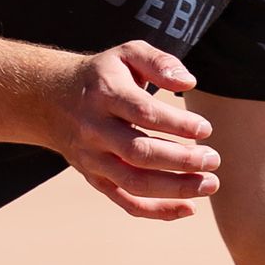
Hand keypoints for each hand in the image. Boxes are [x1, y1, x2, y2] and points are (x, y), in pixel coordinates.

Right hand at [47, 41, 220, 219]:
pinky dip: (156, 211)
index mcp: (105, 94)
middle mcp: (95, 129)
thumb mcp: (127, 54)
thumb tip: (188, 83)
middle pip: (139, 153)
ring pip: (134, 183)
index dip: (177, 123)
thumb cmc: (103, 75)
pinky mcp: (95, 178)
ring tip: (210, 184)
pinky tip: (189, 208)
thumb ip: (160, 62)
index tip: (206, 128)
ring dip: (175, 189)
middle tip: (213, 159)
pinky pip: (125, 201)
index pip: (143, 113)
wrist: (50, 100)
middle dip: (181, 160)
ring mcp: (93, 158)